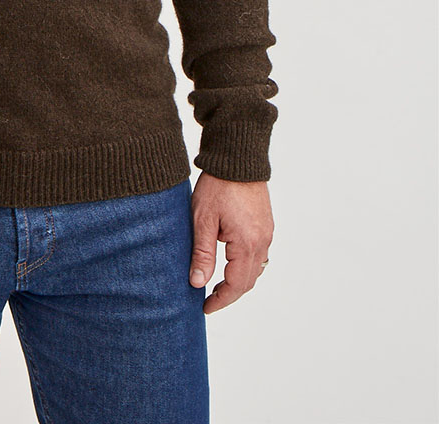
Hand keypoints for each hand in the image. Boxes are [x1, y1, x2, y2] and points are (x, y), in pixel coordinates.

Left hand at [188, 171, 273, 314]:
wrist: (237, 158)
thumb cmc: (218, 185)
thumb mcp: (203, 220)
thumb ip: (202, 253)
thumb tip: (197, 283)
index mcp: (247, 243)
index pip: (236, 285)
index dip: (221, 300)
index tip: (205, 307)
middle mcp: (262, 241)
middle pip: (248, 281)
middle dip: (229, 294)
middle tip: (209, 300)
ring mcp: (266, 233)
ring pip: (256, 269)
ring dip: (238, 280)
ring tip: (217, 285)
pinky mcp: (266, 224)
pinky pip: (259, 254)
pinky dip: (245, 265)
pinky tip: (230, 262)